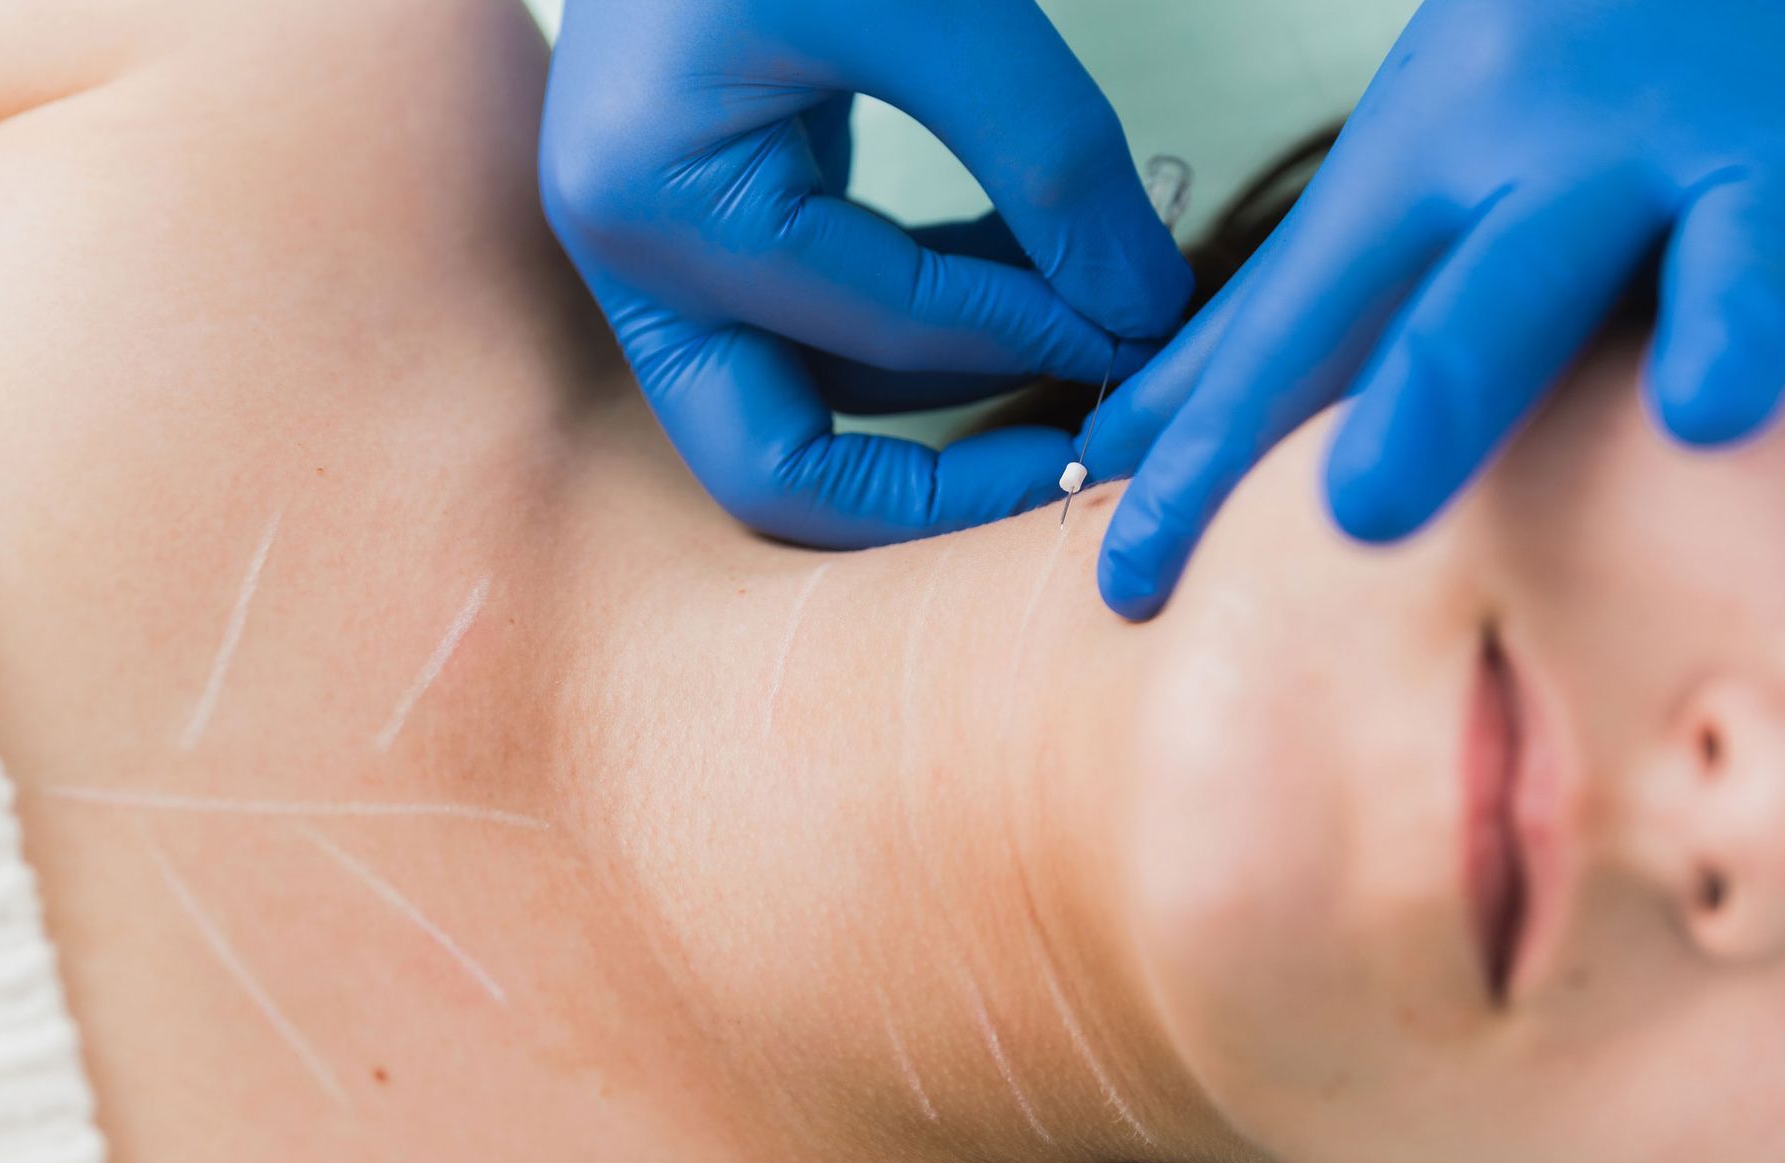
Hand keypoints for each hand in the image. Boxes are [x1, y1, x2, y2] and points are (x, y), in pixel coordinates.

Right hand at [538, 0, 1192, 547]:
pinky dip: (918, 330)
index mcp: (657, 203)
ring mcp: (653, 248)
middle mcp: (630, 256)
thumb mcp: (933, 1)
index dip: (1038, 336)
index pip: (884, 331)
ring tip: (1078, 362)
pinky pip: (813, 332)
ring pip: (799, 409)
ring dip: (941, 406)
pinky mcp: (703, 222)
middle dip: (930, 492)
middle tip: (1068, 473)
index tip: (1154, 328)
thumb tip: (1148, 305)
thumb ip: (1048, 155)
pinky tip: (1023, 288)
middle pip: (772, 468)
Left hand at [1099, 0, 1784, 619]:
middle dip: (1432, 391)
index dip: (1210, 456)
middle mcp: (1560, 154)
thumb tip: (1133, 441)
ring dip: (1709, 320)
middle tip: (1362, 507)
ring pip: (1714, 245)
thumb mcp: (1397, 175)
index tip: (1130, 576)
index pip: (1298, 333)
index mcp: (1422, 163)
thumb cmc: (1548, 80)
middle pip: (1485, 283)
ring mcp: (1718, 157)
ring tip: (1701, 410)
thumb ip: (1274, 320)